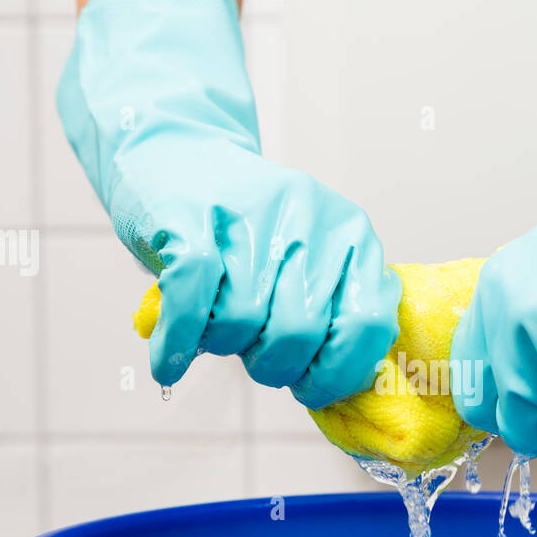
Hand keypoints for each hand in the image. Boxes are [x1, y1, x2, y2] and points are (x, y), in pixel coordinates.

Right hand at [57, 0, 399, 405]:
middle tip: (257, 358)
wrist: (176, 149)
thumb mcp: (309, 255)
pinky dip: (175, 344)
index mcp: (351, 233)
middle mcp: (309, 221)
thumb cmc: (245, 226)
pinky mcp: (189, 219)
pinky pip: (190, 303)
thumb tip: (344, 386)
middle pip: (299, 334)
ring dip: (221, 346)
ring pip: (241, 323)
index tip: (312, 385)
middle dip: (274, 367)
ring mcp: (249, 216)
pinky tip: (168, 362)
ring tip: (214, 330)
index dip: (337, 372)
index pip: (367, 325)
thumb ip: (334, 310)